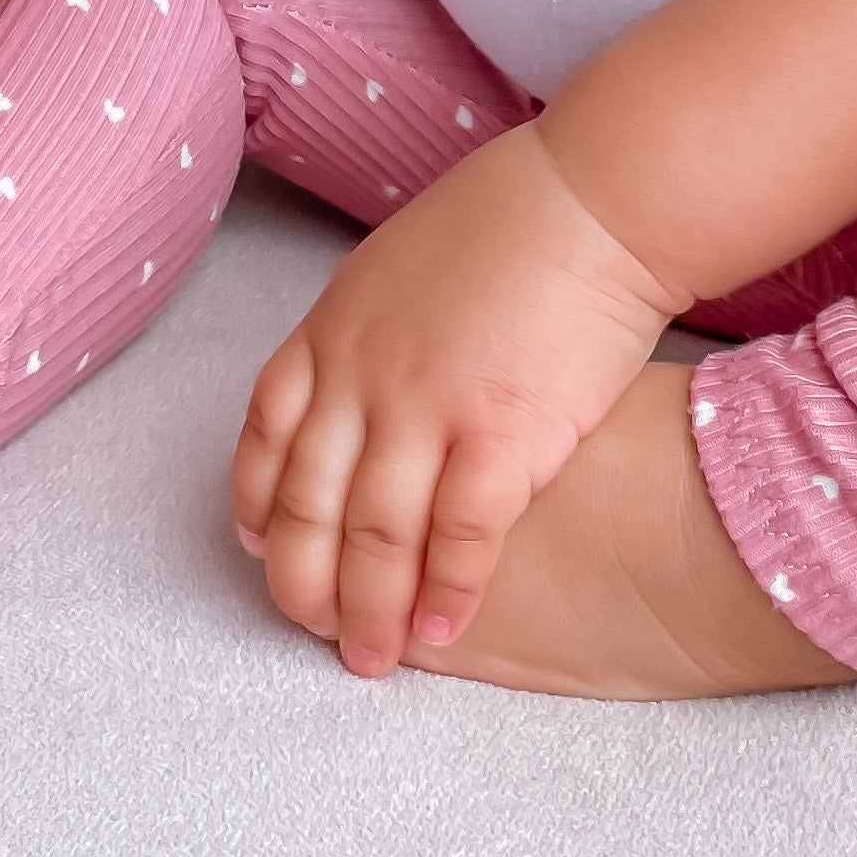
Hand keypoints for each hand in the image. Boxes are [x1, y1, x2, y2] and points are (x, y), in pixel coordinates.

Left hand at [231, 124, 684, 678]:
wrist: (595, 199)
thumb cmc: (513, 220)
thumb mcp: (399, 261)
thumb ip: (363, 331)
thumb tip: (350, 377)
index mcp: (332, 329)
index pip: (266, 438)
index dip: (261, 507)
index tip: (266, 551)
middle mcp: (362, 374)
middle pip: (308, 504)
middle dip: (305, 583)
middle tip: (319, 632)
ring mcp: (426, 406)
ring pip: (373, 536)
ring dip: (370, 608)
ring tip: (375, 657)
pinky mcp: (500, 433)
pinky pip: (459, 537)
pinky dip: (447, 592)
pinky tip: (445, 627)